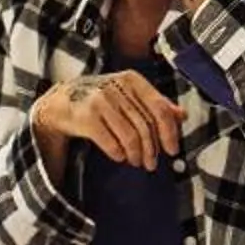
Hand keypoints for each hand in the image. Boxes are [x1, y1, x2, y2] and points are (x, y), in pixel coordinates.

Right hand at [34, 69, 183, 170]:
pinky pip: (111, 143)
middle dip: (152, 150)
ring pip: (130, 137)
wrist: (62, 101)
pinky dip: (118, 154)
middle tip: (152, 164)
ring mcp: (100, 101)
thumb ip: (155, 103)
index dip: (169, 132)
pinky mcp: (86, 117)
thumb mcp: (129, 95)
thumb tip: (182, 115)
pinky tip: (119, 156)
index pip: (160, 108)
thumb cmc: (102, 99)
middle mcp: (117, 87)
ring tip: (136, 161)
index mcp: (132, 80)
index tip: (172, 150)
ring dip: (136, 155)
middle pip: (146, 126)